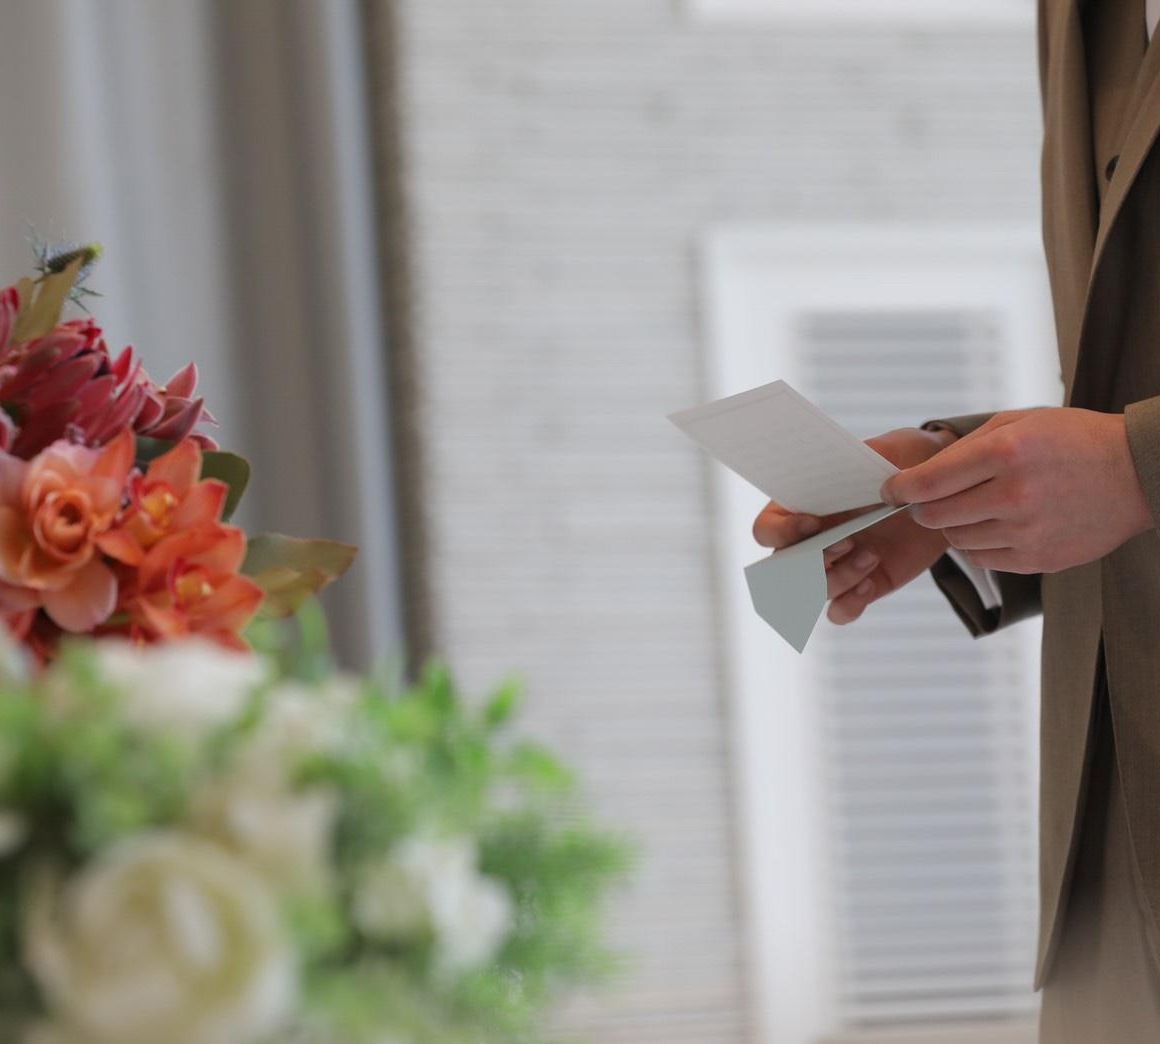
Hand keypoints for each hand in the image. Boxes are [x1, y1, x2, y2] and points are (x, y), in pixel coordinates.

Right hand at [753, 427, 955, 624]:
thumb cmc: (904, 462)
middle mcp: (812, 540)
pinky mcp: (862, 585)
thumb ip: (863, 460)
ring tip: (872, 556)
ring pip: (814, 592)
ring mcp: (836, 566)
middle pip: (783, 570)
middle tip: (846, 542)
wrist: (942, 489)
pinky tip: (871, 582)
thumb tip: (850, 469)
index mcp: (803, 505)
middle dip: (811, 562)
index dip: (782, 532)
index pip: (766, 529)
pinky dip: (850, 605)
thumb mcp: (886, 451)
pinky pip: (839, 611)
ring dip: (840, 579)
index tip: (814, 522)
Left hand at [880, 407, 1152, 573]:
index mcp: (1006, 452)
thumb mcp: (1018, 422)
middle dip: (922, 508)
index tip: (890, 490)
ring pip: (955, 539)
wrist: (1137, 473)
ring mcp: (1027, 531)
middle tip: (929, 498)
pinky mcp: (1037, 559)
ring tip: (979, 505)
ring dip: (955, 524)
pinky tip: (1000, 524)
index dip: (899, 489)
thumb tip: (916, 475)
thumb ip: (964, 447)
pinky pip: (982, 558)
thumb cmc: (1073, 441)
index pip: (928, 482)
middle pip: (934, 515)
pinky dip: (980, 544)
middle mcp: (1014, 495)